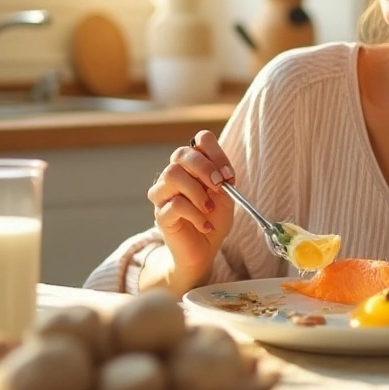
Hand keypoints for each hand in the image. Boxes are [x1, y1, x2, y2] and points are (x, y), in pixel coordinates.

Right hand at [147, 130, 235, 285]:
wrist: (205, 249)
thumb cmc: (214, 219)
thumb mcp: (226, 195)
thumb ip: (222, 178)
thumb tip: (219, 170)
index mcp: (192, 166)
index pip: (199, 140)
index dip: (215, 153)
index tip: (228, 175)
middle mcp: (174, 174)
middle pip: (181, 153)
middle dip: (204, 167)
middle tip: (219, 186)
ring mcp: (163, 193)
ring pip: (172, 175)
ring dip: (197, 192)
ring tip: (209, 209)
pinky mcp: (160, 214)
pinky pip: (175, 204)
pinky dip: (195, 215)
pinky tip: (205, 225)